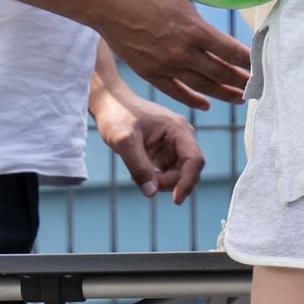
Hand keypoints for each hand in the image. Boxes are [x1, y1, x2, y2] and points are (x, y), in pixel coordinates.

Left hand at [91, 83, 205, 203]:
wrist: (108, 103)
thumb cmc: (117, 115)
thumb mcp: (124, 141)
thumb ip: (138, 166)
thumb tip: (151, 193)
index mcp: (178, 129)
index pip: (194, 160)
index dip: (188, 182)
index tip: (176, 200)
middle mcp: (181, 136)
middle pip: (187, 170)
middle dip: (170, 183)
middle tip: (144, 183)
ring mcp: (173, 145)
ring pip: (178, 174)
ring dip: (162, 182)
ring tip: (137, 174)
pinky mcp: (164, 152)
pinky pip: (167, 173)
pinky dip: (155, 179)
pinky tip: (137, 173)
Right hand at [99, 0, 250, 108]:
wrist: (109, 4)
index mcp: (195, 30)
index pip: (232, 51)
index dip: (249, 60)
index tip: (261, 65)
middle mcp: (184, 52)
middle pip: (221, 72)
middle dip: (242, 80)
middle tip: (257, 86)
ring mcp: (167, 66)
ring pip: (202, 86)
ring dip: (223, 93)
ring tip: (240, 98)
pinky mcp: (151, 73)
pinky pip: (177, 92)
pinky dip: (193, 100)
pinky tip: (206, 104)